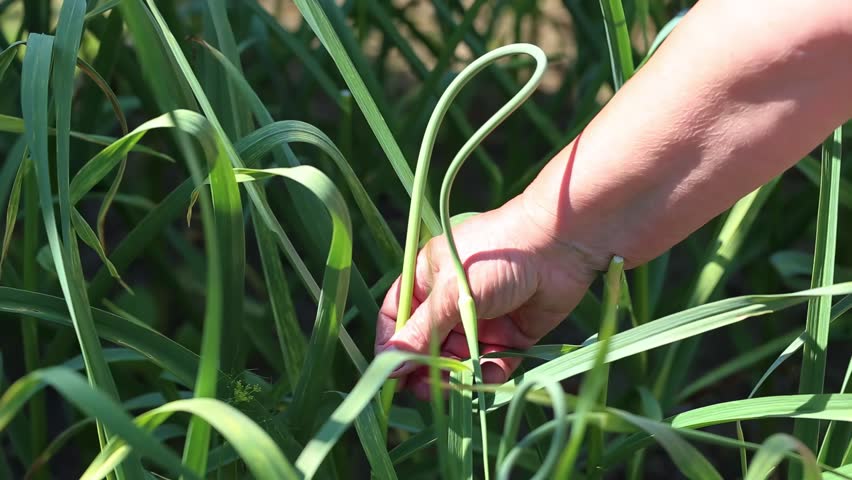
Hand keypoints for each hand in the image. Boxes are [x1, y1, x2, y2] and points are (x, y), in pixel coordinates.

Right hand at [374, 194, 596, 399]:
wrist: (559, 246)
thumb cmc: (496, 256)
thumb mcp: (451, 292)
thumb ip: (422, 331)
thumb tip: (388, 363)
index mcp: (428, 280)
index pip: (398, 317)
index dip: (393, 346)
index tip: (391, 374)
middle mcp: (452, 301)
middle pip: (427, 345)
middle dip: (425, 368)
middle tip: (424, 390)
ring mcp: (482, 319)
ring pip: (458, 358)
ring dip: (456, 375)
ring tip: (458, 385)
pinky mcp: (511, 335)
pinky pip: (492, 363)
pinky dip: (488, 373)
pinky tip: (489, 374)